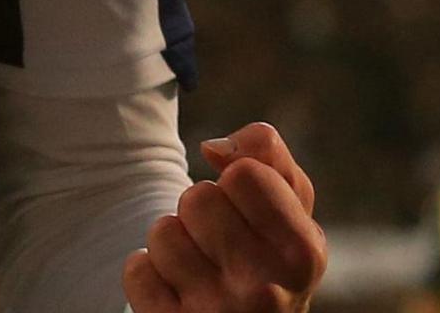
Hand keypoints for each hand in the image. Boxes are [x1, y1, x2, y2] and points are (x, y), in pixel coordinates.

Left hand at [124, 121, 325, 312]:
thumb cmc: (269, 257)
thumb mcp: (291, 211)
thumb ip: (269, 158)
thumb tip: (214, 148)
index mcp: (302, 254)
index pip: (244, 173)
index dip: (237, 181)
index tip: (246, 209)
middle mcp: (264, 290)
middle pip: (198, 197)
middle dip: (201, 211)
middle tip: (219, 241)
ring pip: (163, 232)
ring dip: (173, 243)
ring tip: (198, 266)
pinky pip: (137, 270)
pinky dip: (149, 275)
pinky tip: (176, 290)